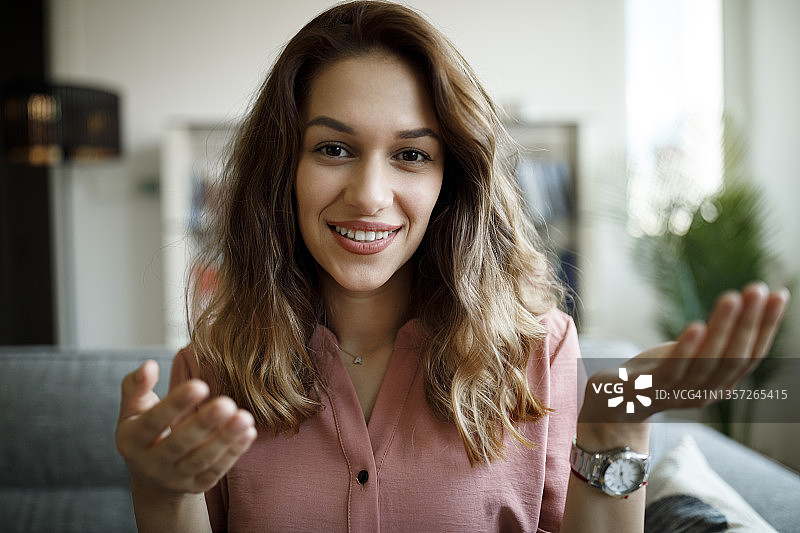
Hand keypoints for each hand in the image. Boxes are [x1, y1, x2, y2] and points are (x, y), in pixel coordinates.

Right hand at [115, 360, 256, 494]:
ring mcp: (174, 478)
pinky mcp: (196, 486)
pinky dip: (234, 452)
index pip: (153, 422)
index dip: (175, 404)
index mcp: (131, 440)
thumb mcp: (133, 409)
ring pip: (201, 460)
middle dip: (204, 423)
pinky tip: (249, 432)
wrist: (151, 476)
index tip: (200, 385)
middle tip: (227, 403)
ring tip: (245, 417)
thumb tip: (149, 364)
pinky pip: (216, 471)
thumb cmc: (146, 430)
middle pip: (179, 444)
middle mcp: (151, 464)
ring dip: (225, 439)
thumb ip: (136, 385)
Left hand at [582, 282, 789, 423]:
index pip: (751, 355)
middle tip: (757, 289)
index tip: (778, 294)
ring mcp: (678, 393)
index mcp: (719, 384)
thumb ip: (714, 342)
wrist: (613, 403)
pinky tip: (696, 326)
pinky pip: (673, 370)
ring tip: (732, 298)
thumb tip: (744, 306)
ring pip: (707, 361)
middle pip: (734, 357)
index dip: (766, 326)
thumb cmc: (655, 373)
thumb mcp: (690, 356)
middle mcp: (705, 392)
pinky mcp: (649, 389)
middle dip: (749, 322)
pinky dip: (687, 349)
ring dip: (722, 329)